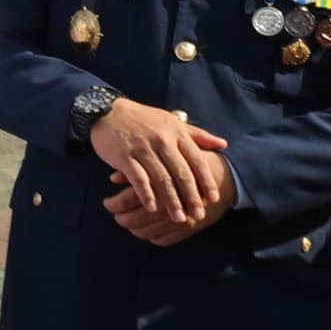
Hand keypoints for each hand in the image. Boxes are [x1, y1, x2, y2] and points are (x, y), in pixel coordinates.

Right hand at [86, 99, 231, 224]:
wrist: (106, 111)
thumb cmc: (142, 119)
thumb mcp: (172, 121)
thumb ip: (197, 134)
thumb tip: (224, 144)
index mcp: (177, 133)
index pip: (196, 160)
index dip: (206, 181)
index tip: (213, 199)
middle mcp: (162, 141)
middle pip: (181, 173)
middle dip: (191, 196)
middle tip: (198, 215)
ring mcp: (143, 149)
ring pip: (161, 178)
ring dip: (171, 201)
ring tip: (178, 218)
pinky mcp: (124, 156)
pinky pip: (138, 178)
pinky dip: (145, 194)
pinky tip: (151, 207)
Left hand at [102, 165, 236, 244]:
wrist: (230, 177)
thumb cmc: (195, 162)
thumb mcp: (170, 157)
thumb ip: (140, 167)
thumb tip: (113, 177)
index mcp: (160, 186)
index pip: (127, 200)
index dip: (114, 204)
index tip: (108, 202)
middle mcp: (168, 206)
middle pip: (133, 219)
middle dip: (121, 218)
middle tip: (116, 214)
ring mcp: (180, 220)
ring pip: (146, 232)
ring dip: (134, 229)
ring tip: (129, 222)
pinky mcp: (190, 230)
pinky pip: (162, 240)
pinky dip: (151, 237)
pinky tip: (147, 229)